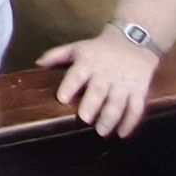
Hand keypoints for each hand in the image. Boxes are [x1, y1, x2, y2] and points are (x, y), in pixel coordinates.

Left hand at [38, 30, 160, 136]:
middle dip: (92, 105)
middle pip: (98, 91)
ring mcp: (124, 83)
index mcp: (88, 63)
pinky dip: (130, 122)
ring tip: (101, 131)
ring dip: (110, 118)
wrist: (133, 42)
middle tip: (84, 119)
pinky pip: (136, 108)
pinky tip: (122, 134)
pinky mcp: (138, 91)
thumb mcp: (77, 47)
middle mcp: (106, 74)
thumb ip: (56, 55)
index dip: (69, 86)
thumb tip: (37, 64)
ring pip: (117, 102)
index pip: (77, 74)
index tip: (62, 99)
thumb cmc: (99, 49)